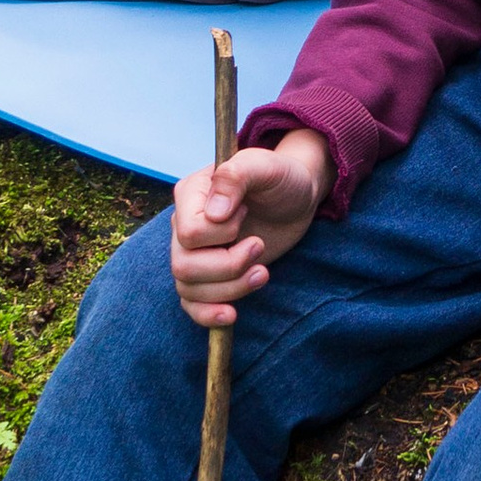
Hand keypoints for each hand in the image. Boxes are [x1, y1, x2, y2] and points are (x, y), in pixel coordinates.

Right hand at [171, 130, 333, 324]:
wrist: (296, 197)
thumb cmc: (281, 177)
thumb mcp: (266, 166)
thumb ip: (237, 175)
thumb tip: (214, 215)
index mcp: (190, 194)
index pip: (190, 233)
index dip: (223, 234)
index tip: (246, 213)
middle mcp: (184, 225)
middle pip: (184, 266)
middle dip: (228, 265)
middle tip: (260, 246)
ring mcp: (194, 253)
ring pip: (189, 289)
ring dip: (230, 288)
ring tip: (263, 272)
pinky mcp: (209, 275)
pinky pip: (192, 305)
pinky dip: (208, 315)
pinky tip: (232, 315)